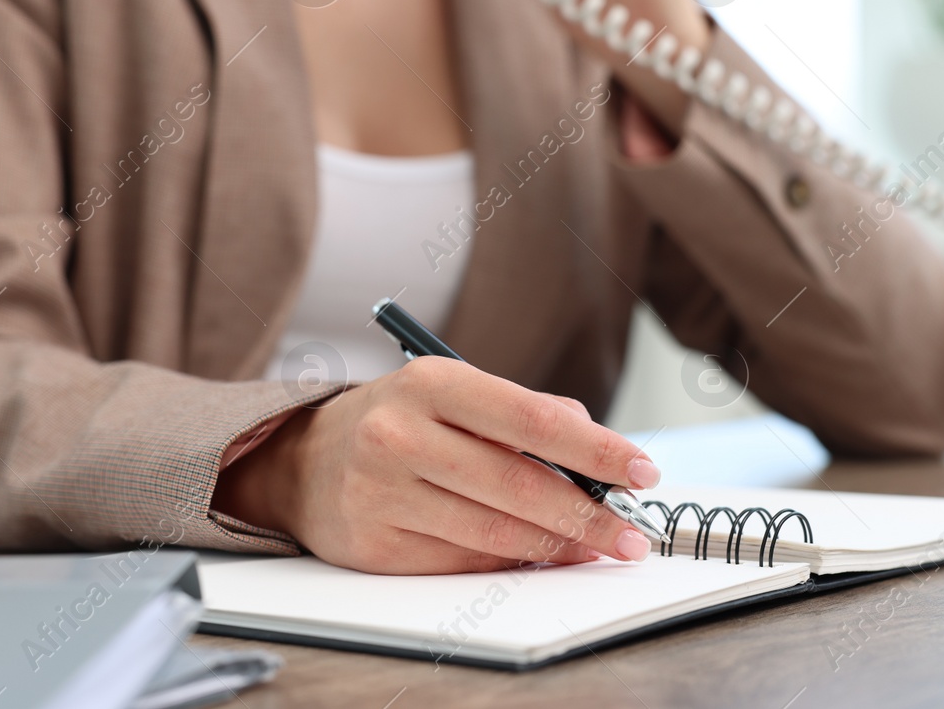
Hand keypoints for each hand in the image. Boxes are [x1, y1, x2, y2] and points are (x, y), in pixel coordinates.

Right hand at [214, 357, 662, 573]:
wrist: (302, 461)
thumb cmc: (399, 421)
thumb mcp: (453, 393)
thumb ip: (525, 414)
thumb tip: (598, 453)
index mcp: (431, 383)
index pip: (533, 419)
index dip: (596, 449)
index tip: (641, 471)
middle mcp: (400, 434)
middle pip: (519, 484)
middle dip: (588, 514)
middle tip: (632, 532)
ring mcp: (383, 492)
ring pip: (495, 530)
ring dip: (558, 546)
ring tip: (598, 548)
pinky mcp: (375, 545)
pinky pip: (463, 560)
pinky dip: (512, 560)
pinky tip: (540, 556)